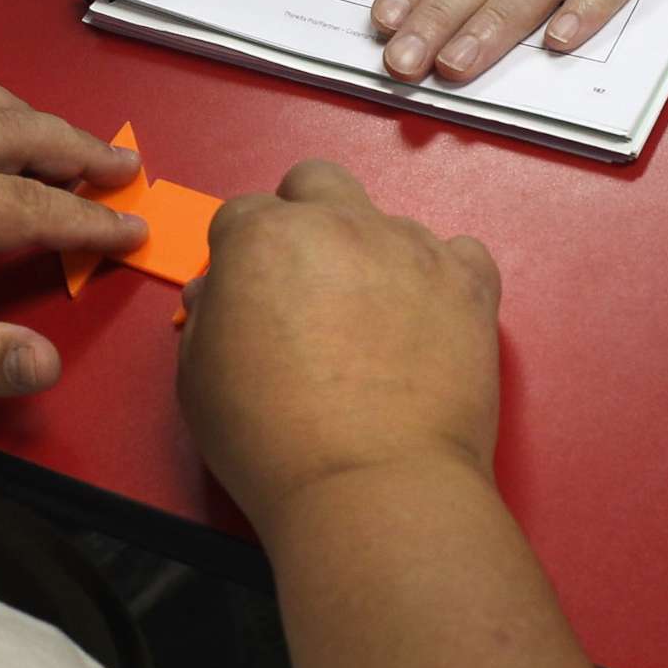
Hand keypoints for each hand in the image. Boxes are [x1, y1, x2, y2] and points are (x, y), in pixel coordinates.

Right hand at [177, 160, 500, 528]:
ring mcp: (412, 249)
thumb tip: (220, 294)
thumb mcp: (198, 381)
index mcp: (263, 238)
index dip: (242, 254)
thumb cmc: (276, 443)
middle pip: (317, 182)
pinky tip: (426, 319)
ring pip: (388, 219)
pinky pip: (460, 251)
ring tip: (372, 323)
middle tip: (306, 281)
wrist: (372, 485)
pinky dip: (443, 276)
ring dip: (373, 253)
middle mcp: (340, 225)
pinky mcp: (468, 283)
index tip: (251, 290)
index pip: (243, 212)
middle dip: (305, 216)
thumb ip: (206, 317)